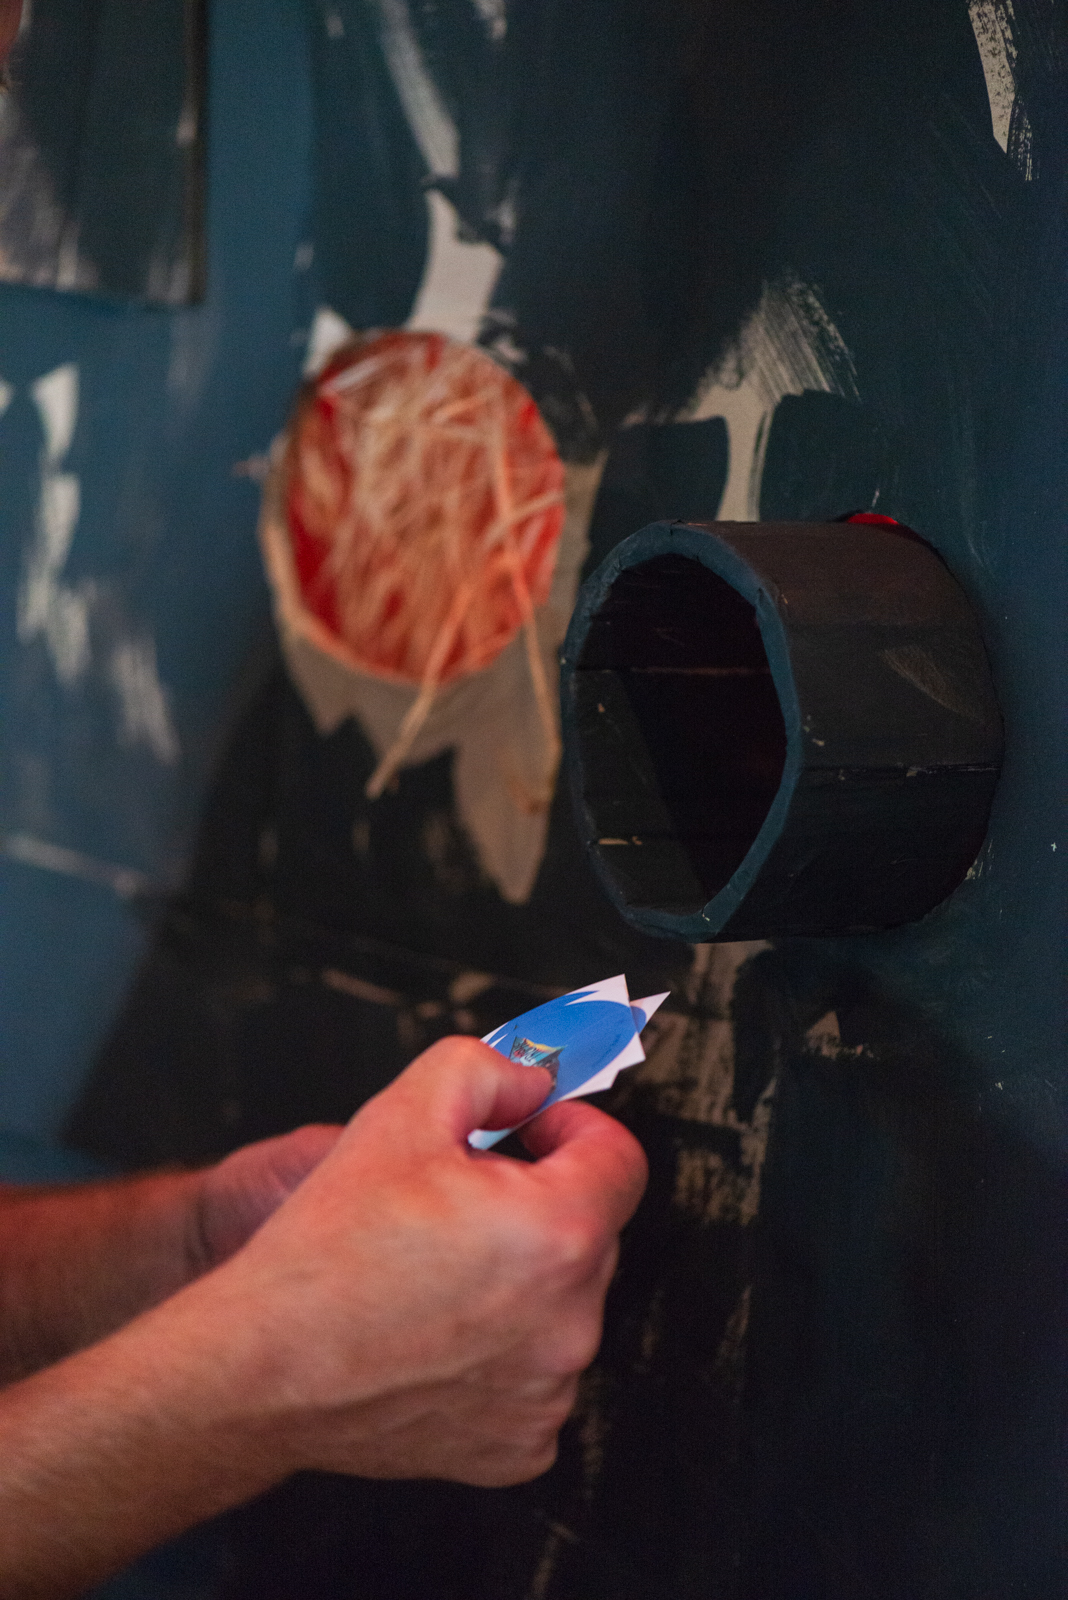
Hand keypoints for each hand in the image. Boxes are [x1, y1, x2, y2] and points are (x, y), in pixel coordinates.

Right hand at [197, 1036, 647, 1487]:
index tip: (529, 1131)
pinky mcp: (519, 1445)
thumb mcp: (404, 1110)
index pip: (618, 1158)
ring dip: (520, 1277)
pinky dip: (500, 1350)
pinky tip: (437, 1333)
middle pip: (589, 1231)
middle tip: (457, 1198)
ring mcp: (547, 1392)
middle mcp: (570, 1321)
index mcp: (559, 1233)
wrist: (262, 1367)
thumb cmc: (327, 1252)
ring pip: (560, 1304)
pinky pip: (534, 1374)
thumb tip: (533, 1081)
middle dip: (537, 1201)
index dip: (570, 1127)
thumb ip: (489, 1070)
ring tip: (437, 1270)